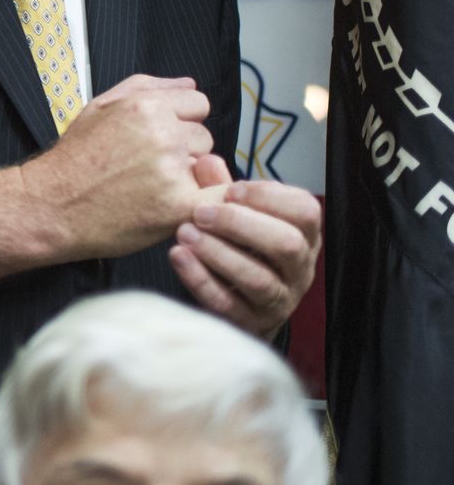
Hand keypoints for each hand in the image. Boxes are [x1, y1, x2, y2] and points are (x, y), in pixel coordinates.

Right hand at [0, 75, 222, 278]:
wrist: (50, 207)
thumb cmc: (72, 161)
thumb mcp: (97, 108)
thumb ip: (146, 87)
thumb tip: (188, 82)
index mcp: (146, 107)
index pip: (198, 103)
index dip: (181, 120)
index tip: (161, 138)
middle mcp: (163, 134)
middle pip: (204, 136)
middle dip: (184, 150)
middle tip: (149, 167)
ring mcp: (172, 170)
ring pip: (207, 167)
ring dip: (188, 176)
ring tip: (151, 187)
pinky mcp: (178, 204)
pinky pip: (215, 197)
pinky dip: (204, 203)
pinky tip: (179, 205)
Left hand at [168, 154, 321, 337]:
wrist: (238, 307)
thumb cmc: (239, 249)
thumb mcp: (234, 216)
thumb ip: (220, 189)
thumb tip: (204, 160)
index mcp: (304, 236)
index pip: (306, 211)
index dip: (270, 197)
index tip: (231, 190)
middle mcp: (299, 269)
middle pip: (287, 244)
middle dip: (241, 224)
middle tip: (200, 213)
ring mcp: (279, 300)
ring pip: (259, 279)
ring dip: (219, 254)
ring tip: (184, 233)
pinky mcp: (251, 323)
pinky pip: (228, 304)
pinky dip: (201, 280)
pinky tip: (177, 257)